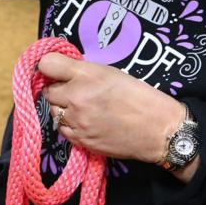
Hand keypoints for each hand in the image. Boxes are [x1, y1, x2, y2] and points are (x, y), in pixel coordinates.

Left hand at [40, 53, 194, 179]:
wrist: (159, 130)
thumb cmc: (140, 96)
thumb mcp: (111, 72)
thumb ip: (83, 71)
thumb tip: (60, 70)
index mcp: (87, 75)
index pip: (47, 64)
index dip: (51, 67)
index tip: (57, 71)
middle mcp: (77, 97)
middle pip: (48, 91)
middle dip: (58, 90)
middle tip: (74, 91)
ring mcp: (77, 121)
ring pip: (54, 111)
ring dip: (63, 108)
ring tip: (83, 108)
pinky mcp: (80, 140)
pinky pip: (62, 129)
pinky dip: (69, 125)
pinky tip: (86, 122)